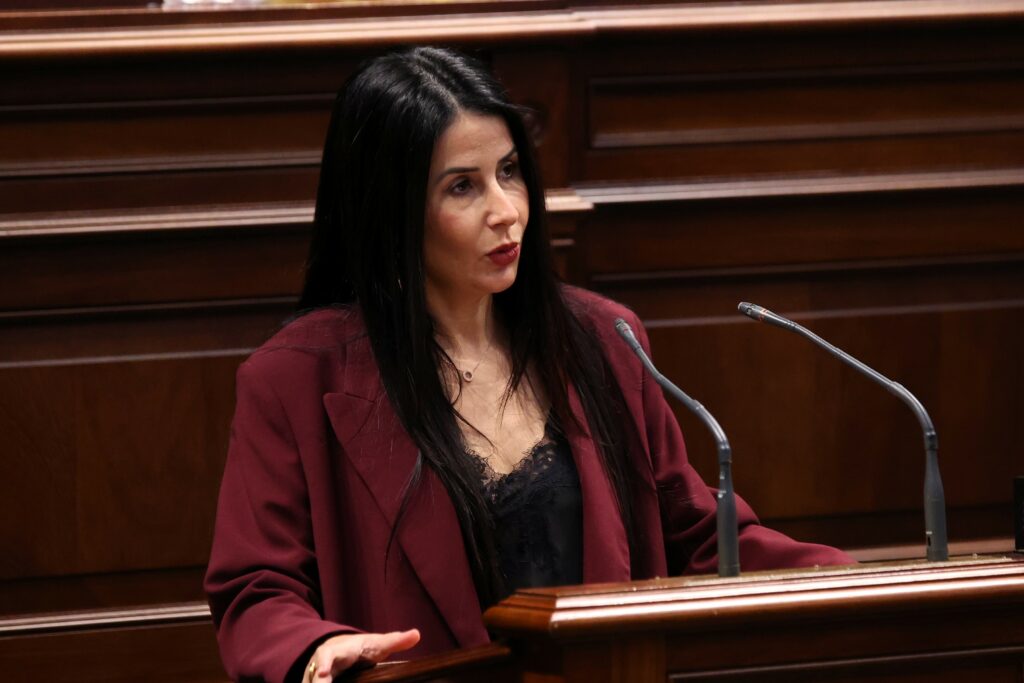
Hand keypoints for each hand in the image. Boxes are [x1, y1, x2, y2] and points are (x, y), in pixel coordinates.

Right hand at [306, 629, 420, 680]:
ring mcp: (313, 675)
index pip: (329, 654)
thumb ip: (395, 641)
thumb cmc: (360, 648)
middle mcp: (321, 663)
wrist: (337, 648)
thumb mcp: (377, 644)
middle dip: (315, 682)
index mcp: (339, 651)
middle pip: (313, 676)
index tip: (325, 672)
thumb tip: (417, 634)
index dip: (325, 663)